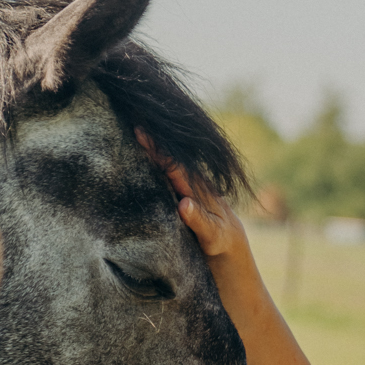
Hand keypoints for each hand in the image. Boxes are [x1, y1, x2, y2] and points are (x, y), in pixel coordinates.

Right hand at [135, 130, 248, 265]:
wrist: (232, 243)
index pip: (173, 166)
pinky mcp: (186, 193)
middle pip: (169, 158)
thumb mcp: (213, 235)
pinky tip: (145, 153)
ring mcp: (189, 187)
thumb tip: (183, 204)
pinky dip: (158, 161)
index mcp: (198, 190)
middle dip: (152, 142)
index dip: (157, 150)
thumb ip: (200, 221)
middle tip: (132, 121)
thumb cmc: (222, 241)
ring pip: (169, 164)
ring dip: (154, 149)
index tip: (140, 132)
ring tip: (136, 130)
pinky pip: (170, 173)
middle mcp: (193, 183)